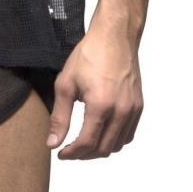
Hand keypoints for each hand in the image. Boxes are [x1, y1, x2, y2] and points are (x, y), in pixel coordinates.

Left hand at [46, 27, 143, 158]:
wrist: (114, 37)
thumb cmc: (89, 55)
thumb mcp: (66, 83)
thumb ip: (60, 117)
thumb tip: (53, 142)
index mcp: (101, 105)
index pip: (87, 143)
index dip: (72, 153)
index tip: (61, 153)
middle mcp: (121, 111)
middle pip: (103, 149)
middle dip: (84, 154)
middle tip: (70, 150)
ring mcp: (132, 109)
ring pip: (118, 145)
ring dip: (100, 149)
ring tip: (84, 144)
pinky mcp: (139, 105)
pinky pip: (128, 134)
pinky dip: (115, 140)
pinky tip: (102, 133)